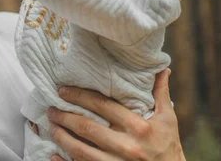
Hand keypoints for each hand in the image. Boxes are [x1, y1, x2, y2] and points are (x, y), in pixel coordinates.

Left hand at [47, 69, 185, 160]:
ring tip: (51, 127)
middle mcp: (127, 146)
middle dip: (64, 117)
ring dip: (61, 138)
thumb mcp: (168, 119)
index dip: (80, 96)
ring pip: (80, 151)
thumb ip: (160, 94)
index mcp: (139, 127)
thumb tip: (162, 68)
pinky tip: (54, 154)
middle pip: (87, 128)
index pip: (103, 106)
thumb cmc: (169, 146)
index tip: (63, 91)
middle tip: (51, 109)